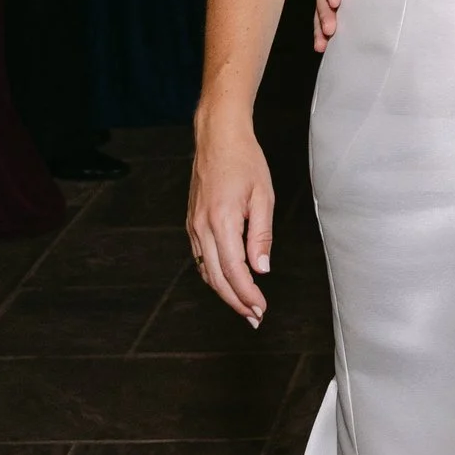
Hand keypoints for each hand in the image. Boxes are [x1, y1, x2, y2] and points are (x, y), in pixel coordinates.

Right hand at [187, 116, 273, 325]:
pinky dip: (213, 274)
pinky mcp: (191, 222)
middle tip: (254, 317)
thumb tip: (261, 268)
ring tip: (244, 306)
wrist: (217, 137)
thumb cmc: (245, 161)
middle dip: (236, 301)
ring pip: (206, 270)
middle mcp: (202, 227)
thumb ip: (261, 235)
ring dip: (224, 292)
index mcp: (222, 221)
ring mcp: (193, 225)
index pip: (234, 271)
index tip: (261, 309)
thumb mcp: (263, 196)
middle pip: (217, 277)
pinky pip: (200, 257)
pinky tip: (227, 280)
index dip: (247, 294)